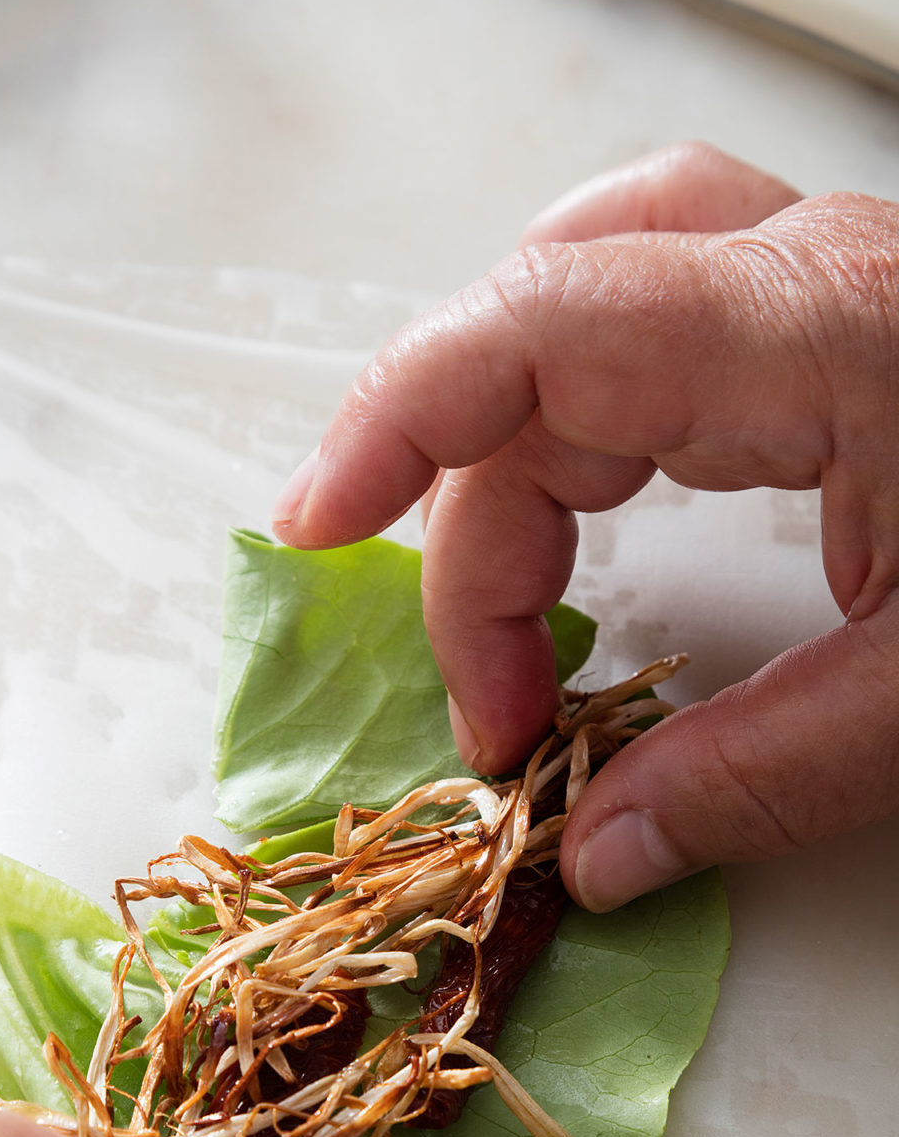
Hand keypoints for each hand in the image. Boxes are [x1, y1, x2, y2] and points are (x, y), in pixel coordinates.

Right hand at [273, 142, 898, 909]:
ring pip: (567, 340)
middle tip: (500, 720)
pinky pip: (626, 349)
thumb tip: (594, 862)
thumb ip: (758, 780)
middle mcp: (790, 274)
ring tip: (516, 645)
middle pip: (536, 363)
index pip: (541, 327)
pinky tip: (573, 542)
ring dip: (512, 497)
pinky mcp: (804, 321)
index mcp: (819, 330)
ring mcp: (797, 284)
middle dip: (475, 545)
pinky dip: (569, 458)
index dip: (396, 419)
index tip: (317, 533)